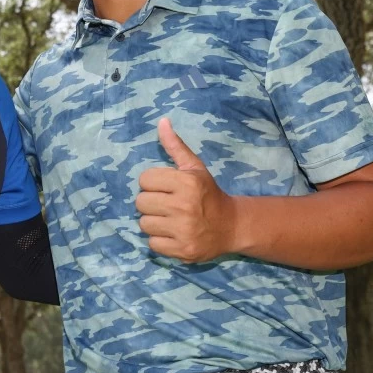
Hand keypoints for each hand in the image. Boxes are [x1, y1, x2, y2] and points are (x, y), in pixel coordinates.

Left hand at [136, 118, 237, 262]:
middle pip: (140, 203)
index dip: (153, 183)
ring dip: (154, 222)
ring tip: (170, 220)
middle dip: (151, 203)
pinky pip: (152, 244)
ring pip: (144, 224)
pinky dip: (160, 240)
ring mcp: (183, 231)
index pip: (144, 180)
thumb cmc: (208, 194)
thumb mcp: (194, 168)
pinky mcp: (182, 251)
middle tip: (167, 204)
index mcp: (186, 183)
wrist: (231, 226)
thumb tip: (161, 121)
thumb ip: (175, 146)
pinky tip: (173, 234)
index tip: (166, 188)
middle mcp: (184, 207)